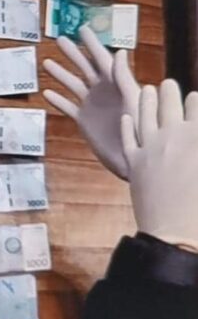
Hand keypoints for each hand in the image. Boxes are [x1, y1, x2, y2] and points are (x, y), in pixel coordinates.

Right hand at [42, 26, 139, 179]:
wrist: (130, 157)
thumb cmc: (138, 128)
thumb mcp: (132, 99)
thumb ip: (124, 77)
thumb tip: (119, 52)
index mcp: (115, 83)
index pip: (101, 58)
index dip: (92, 43)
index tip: (81, 29)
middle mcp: (102, 91)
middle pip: (84, 67)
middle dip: (73, 53)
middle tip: (60, 39)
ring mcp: (92, 105)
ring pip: (73, 85)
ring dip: (61, 74)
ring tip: (47, 63)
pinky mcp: (84, 120)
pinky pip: (68, 107)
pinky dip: (58, 100)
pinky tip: (46, 93)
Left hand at [121, 81, 197, 249]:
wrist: (177, 234)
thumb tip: (194, 135)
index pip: (197, 106)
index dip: (195, 101)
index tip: (194, 97)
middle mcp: (172, 136)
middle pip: (169, 104)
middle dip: (169, 91)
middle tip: (167, 84)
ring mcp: (149, 148)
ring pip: (145, 115)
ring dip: (145, 100)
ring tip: (146, 89)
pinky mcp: (133, 162)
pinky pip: (128, 138)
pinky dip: (128, 126)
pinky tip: (126, 118)